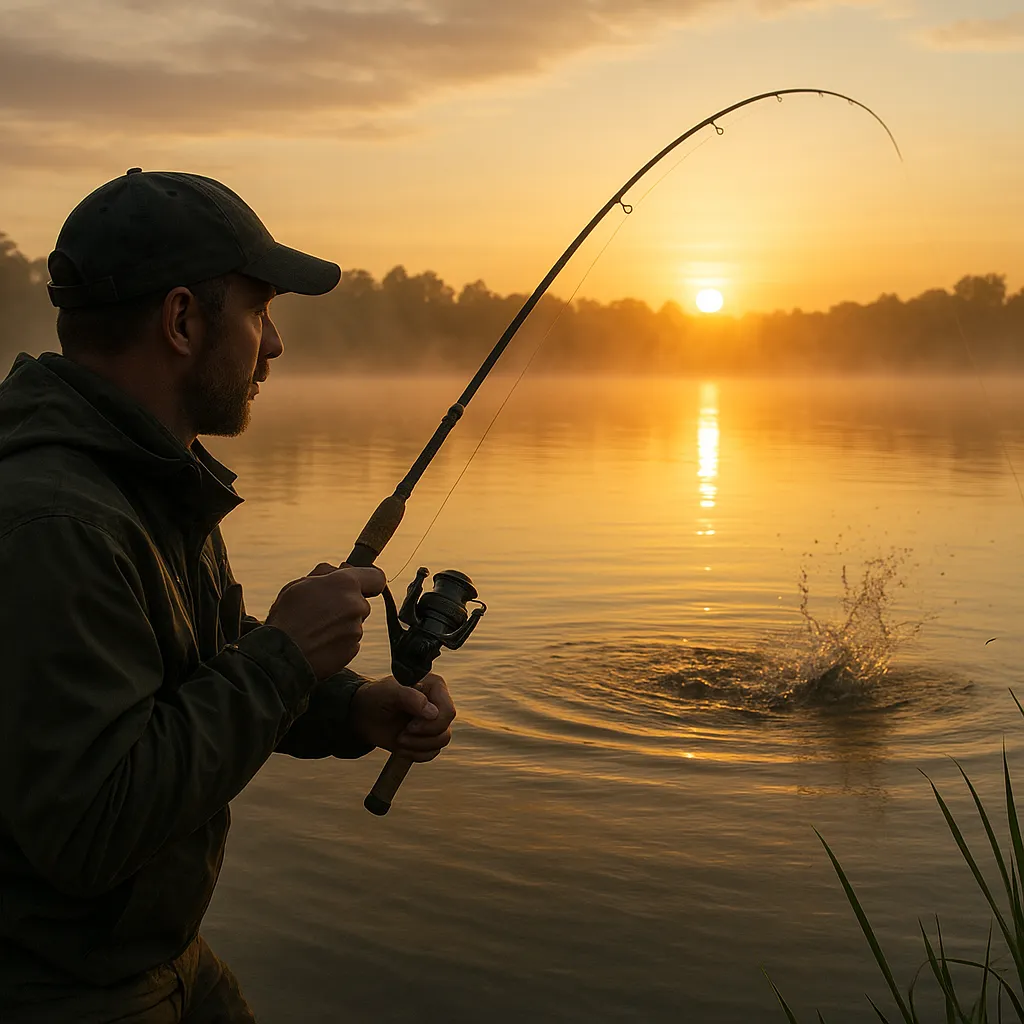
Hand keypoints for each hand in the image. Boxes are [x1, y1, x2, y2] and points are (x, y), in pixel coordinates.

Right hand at [265, 562, 385, 679]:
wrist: (280, 657)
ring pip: (354, 622)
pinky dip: (338, 641)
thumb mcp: (299, 585)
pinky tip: (318, 643)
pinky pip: (349, 641)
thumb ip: (324, 573)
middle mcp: (356, 605)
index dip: (370, 580)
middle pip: (361, 602)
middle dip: (346, 604)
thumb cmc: (286, 617)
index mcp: (345, 583)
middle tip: (320, 610)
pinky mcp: (352, 650)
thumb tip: (339, 568)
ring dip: (340, 623)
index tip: (364, 584)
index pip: (377, 577)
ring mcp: (356, 629)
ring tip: (314, 629)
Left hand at [350, 673, 455, 761]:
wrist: (365, 715)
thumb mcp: (388, 693)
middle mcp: (438, 703)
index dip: (431, 724)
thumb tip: (433, 713)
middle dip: (421, 738)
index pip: (447, 711)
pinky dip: (415, 754)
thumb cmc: (376, 698)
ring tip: (399, 739)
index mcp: (434, 686)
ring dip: (417, 746)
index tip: (410, 726)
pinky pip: (432, 752)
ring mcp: (434, 721)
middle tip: (401, 734)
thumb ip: (410, 697)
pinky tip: (401, 747)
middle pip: (445, 730)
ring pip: (440, 742)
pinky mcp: (428, 737)